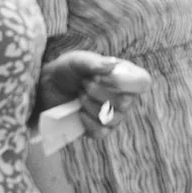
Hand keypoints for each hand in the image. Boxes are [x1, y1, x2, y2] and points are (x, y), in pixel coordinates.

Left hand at [36, 48, 153, 122]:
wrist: (48, 87)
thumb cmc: (67, 70)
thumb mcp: (77, 60)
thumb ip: (93, 62)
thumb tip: (111, 66)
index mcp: (126, 75)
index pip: (143, 82)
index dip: (124, 82)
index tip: (101, 76)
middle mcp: (126, 96)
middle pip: (126, 102)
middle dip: (98, 92)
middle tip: (84, 83)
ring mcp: (115, 115)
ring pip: (112, 118)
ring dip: (90, 105)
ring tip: (79, 94)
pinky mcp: (101, 129)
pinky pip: (101, 132)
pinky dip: (87, 121)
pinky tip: (78, 111)